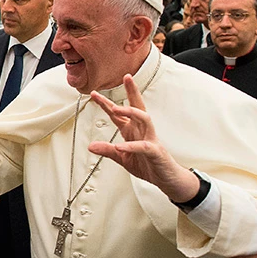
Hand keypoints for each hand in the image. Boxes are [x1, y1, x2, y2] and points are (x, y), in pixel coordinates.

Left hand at [87, 75, 199, 202]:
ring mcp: (150, 139)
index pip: (119, 114)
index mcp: (133, 131)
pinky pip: (143, 146)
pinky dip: (131, 145)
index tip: (94, 93)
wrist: (166, 179)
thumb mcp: (122, 157)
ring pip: (144, 119)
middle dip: (132, 92)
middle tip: (126, 78)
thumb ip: (108, 150)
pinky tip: (120, 145)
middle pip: (137, 107)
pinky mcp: (155, 152)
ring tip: (115, 109)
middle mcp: (142, 131)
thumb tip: (90, 146)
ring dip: (130, 112)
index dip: (106, 103)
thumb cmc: (147, 165)